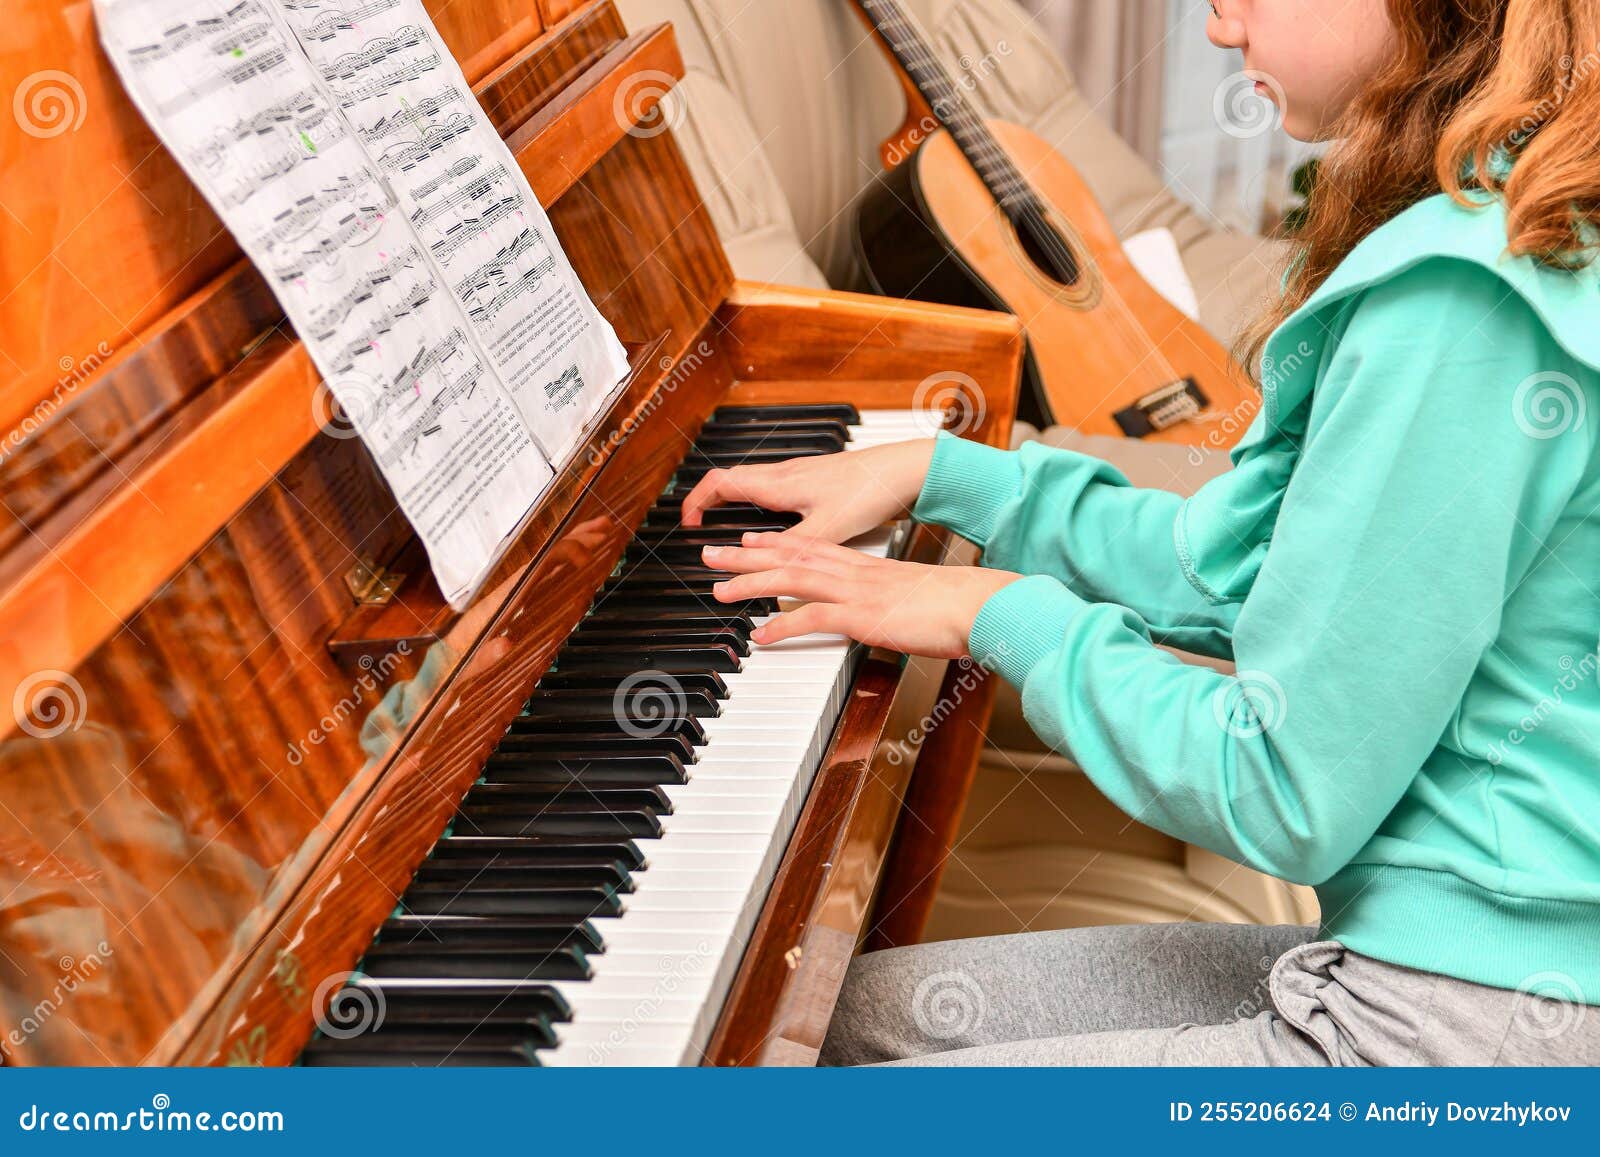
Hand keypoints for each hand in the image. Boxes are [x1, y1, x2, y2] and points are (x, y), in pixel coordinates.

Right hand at [679, 439, 936, 542]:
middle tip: (701, 528)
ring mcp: (800, 473)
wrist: (904, 470)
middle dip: (709, 503)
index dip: (695, 502)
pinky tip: (774, 522)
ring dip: (733, 502)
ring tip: (729, 528)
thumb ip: (791, 548)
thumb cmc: (868, 491)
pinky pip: (773, 486)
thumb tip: (762, 566)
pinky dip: (758, 503)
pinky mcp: (816, 478)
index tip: (688, 526)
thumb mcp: (826, 529)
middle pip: (730, 481)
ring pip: (752, 483)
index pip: (718, 483)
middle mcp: (784, 473)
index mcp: (778, 483)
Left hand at [702, 533, 1021, 657]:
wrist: (977, 603)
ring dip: (751, 584)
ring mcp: (856, 591)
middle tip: (711, 554)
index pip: (809, 544)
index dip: (774, 541)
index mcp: (865, 563)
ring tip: (720, 591)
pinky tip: (760, 636)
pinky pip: (811, 618)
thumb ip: (886, 601)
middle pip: (789, 554)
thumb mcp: (911, 596)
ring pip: (791, 579)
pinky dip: (781, 626)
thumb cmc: (953, 604)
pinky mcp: (861, 616)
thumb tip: (877, 614)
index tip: (746, 538)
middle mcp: (854, 571)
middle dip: (746, 554)